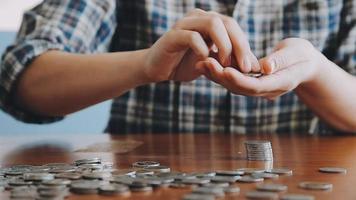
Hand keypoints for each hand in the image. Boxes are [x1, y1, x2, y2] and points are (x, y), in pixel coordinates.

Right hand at [143, 9, 258, 81]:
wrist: (157, 69)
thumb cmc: (185, 64)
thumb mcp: (212, 63)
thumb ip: (230, 61)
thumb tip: (256, 67)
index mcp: (209, 21)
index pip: (233, 27)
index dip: (244, 46)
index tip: (251, 67)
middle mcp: (198, 17)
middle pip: (227, 22)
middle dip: (239, 45)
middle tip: (245, 67)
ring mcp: (185, 24)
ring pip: (213, 24)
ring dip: (224, 45)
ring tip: (226, 64)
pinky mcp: (173, 35)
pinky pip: (192, 37)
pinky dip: (202, 49)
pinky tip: (204, 62)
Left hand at [198, 38, 323, 98]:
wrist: (304, 65)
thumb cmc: (302, 56)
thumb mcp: (297, 54)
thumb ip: (281, 61)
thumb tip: (265, 68)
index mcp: (279, 83)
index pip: (255, 86)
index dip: (239, 80)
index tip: (224, 70)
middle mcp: (265, 89)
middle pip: (240, 88)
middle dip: (221, 77)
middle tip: (204, 63)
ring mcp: (257, 88)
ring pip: (233, 85)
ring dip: (216, 75)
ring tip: (200, 63)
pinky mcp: (251, 82)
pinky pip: (234, 80)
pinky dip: (220, 72)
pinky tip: (208, 62)